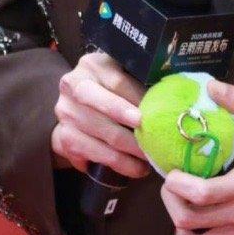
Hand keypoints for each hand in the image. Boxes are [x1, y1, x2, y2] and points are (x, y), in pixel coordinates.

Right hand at [51, 49, 150, 178]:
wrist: (76, 102)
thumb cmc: (110, 87)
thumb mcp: (122, 74)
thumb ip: (140, 82)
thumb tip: (171, 99)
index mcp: (91, 65)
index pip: (116, 84)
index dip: (133, 102)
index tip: (147, 119)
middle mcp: (72, 86)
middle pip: (104, 113)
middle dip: (130, 133)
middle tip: (152, 146)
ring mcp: (64, 113)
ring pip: (101, 138)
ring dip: (128, 154)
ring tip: (149, 160)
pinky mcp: (62, 137)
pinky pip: (92, 155)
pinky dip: (117, 165)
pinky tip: (135, 169)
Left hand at [161, 77, 233, 234]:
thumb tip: (211, 87)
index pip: (199, 195)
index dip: (176, 184)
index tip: (172, 171)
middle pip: (188, 221)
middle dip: (170, 201)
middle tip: (171, 182)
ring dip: (180, 219)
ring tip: (182, 198)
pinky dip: (195, 234)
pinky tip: (199, 212)